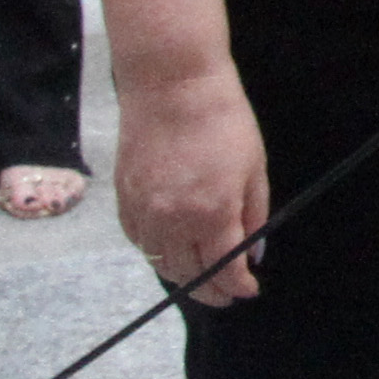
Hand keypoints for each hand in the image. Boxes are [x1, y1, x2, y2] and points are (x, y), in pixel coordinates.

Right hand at [118, 65, 274, 304]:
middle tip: (225, 294)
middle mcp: (173, 220)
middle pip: (189, 275)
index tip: (248, 291)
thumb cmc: (223, 121)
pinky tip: (171, 249)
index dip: (238, 288)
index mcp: (213, 213)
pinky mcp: (124, 199)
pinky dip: (156, 252)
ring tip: (201, 277)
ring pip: (160, 263)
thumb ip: (253, 216)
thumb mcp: (254, 168)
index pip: (223, 270)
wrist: (172, 85)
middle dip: (211, 291)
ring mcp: (144, 211)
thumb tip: (252, 253)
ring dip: (182, 276)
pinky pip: (139, 241)